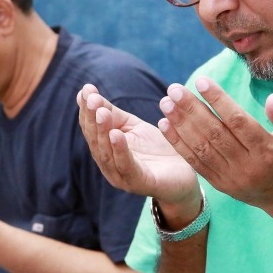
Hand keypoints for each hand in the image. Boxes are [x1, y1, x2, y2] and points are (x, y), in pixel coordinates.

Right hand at [77, 84, 199, 207]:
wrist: (185, 173)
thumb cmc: (157, 150)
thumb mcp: (134, 127)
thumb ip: (114, 114)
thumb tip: (89, 93)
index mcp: (105, 151)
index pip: (90, 129)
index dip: (87, 110)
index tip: (87, 89)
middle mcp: (109, 165)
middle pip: (95, 141)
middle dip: (92, 119)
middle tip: (92, 99)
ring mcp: (122, 177)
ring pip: (106, 154)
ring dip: (102, 132)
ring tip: (102, 113)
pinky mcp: (139, 183)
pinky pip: (126, 166)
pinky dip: (120, 150)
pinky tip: (117, 134)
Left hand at [157, 77, 272, 213]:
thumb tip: (272, 98)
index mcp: (267, 150)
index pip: (238, 121)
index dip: (218, 100)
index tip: (200, 81)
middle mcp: (247, 165)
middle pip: (214, 134)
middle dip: (191, 110)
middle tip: (174, 89)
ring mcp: (231, 177)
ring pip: (201, 148)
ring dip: (180, 125)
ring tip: (165, 103)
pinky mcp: (220, 184)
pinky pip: (195, 163)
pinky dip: (178, 144)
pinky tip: (165, 126)